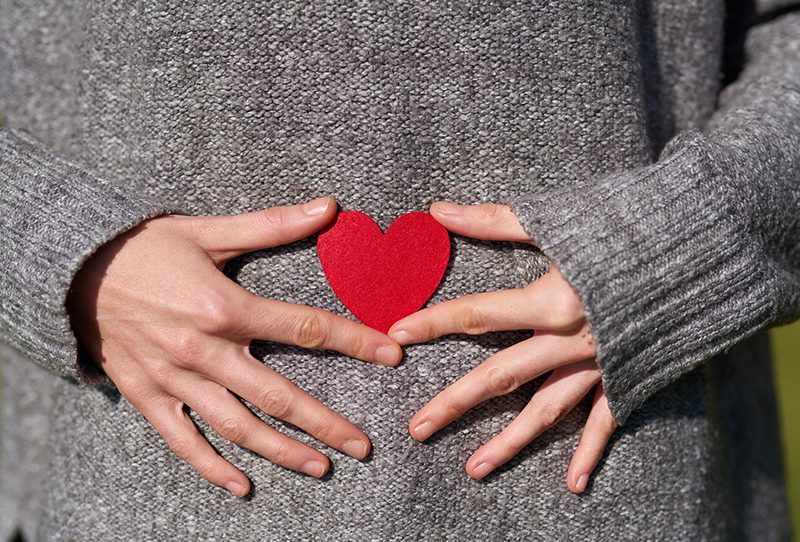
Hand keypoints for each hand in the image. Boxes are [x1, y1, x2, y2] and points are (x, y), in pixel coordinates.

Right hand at [66, 196, 402, 496]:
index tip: (391, 356)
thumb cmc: (147, 248)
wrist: (75, 270)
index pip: (305, 329)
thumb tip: (329, 206)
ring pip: (238, 426)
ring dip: (282, 451)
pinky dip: (211, 466)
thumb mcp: (209, 231)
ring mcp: (176, 379)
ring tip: (321, 466)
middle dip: (325, 422)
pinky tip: (243, 485)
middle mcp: (204, 350)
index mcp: (225, 307)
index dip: (354, 342)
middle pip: (278, 395)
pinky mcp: (149, 396)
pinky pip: (184, 440)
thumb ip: (272, 226)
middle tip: (363, 446)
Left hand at [387, 201, 617, 492]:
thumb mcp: (559, 221)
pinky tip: (573, 483)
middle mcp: (568, 341)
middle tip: (417, 428)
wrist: (704, 245)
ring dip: (509, 442)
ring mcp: (598, 364)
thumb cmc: (628, 225)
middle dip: (456, 402)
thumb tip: (438, 209)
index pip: (475, 315)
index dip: (433, 323)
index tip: (396, 333)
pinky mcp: (628, 376)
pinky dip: (591, 452)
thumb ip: (495, 221)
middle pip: (500, 376)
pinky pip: (606, 421)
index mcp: (549, 301)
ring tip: (473, 468)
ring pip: (546, 410)